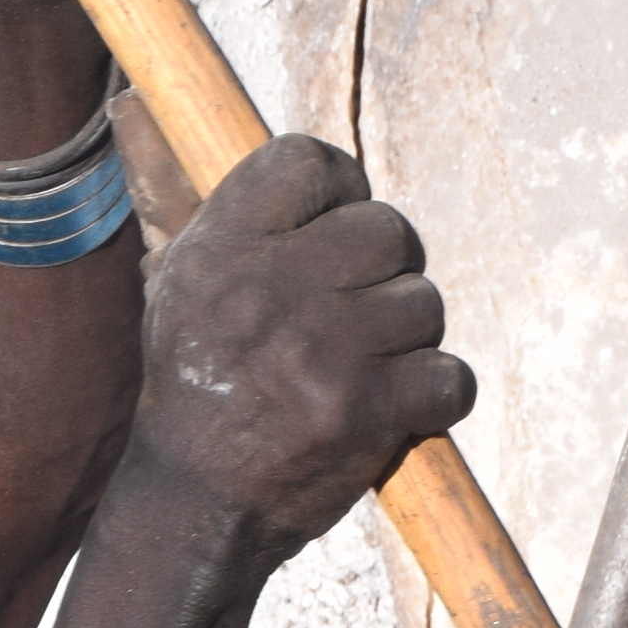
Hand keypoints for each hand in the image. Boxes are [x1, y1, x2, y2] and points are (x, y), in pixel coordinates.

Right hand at [128, 136, 472, 553]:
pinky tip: (396, 410)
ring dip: (409, 339)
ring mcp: (322, 353)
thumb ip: (209, 212)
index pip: (307, 160)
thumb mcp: (177, 288)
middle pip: (388, 229)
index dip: (340, 185)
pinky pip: (450, 376)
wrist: (193, 509)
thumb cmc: (196, 391)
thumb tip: (184, 118)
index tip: (338, 220)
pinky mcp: (366, 413)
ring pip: (424, 302)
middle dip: (388, 270)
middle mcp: (268, 292)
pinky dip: (436, 397)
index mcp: (220, 251)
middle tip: (358, 311)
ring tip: (364, 369)